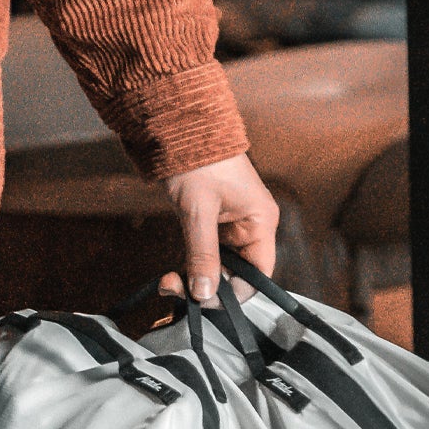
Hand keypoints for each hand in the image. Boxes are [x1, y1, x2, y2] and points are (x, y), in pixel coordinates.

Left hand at [159, 154, 278, 302]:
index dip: (233, 293)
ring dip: (195, 279)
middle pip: (237, 275)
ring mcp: (233, 226)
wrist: (180, 129)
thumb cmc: (198, 161)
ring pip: (220, 269)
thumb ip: (202, 255)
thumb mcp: (198, 212)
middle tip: (176, 291)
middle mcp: (252, 227)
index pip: (258, 274)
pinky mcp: (215, 224)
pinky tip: (172, 273)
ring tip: (168, 282)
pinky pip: (208, 256)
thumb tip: (204, 294)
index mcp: (261, 222)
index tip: (203, 300)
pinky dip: (191, 267)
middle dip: (208, 288)